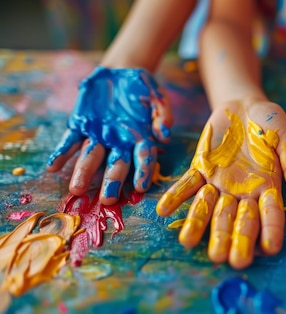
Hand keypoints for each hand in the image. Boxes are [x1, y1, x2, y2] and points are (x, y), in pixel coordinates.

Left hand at [47, 66, 172, 204]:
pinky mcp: (81, 125)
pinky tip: (53, 167)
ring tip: (76, 189)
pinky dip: (61, 153)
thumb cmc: (143, 87)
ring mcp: (99, 135)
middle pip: (116, 164)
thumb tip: (164, 136)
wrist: (120, 71)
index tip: (141, 187)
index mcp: (141, 137)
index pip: (143, 158)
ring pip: (91, 156)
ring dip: (83, 172)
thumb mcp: (157, 96)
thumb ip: (162, 115)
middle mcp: (119, 142)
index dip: (143, 172)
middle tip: (107, 199)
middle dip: (111, 181)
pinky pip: (69, 141)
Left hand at [156, 100, 285, 268]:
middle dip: (233, 239)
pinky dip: (176, 196)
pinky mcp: (201, 169)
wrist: (242, 105)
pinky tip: (163, 209)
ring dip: (198, 225)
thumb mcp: (285, 136)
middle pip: (237, 220)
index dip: (271, 230)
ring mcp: (219, 183)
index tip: (270, 248)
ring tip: (187, 242)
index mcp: (268, 187)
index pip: (270, 214)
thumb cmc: (269, 122)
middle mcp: (243, 192)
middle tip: (229, 260)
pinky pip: (187, 185)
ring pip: (208, 209)